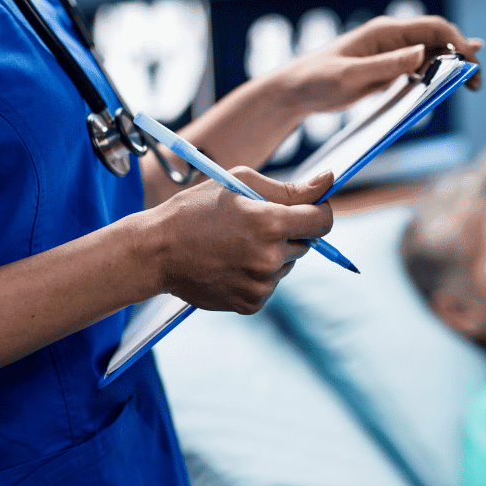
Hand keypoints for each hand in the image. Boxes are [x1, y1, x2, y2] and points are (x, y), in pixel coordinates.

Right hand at [149, 169, 334, 313]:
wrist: (157, 252)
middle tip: (253, 225)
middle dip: (289, 232)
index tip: (310, 207)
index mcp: (269, 223)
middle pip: (306, 244)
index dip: (319, 210)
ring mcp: (261, 285)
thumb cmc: (195, 210)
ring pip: (287, 265)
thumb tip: (329, 181)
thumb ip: (289, 188)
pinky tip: (230, 264)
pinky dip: (257, 275)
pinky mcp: (251, 304)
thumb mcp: (238, 184)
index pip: (322, 220)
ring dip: (272, 254)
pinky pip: (269, 285)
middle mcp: (269, 258)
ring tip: (235, 245)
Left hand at [266, 15, 483, 115]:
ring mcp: (390, 53)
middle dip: (462, 57)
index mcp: (384, 32)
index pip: (433, 28)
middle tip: (478, 83)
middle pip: (438, 39)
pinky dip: (438, 73)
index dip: (458, 43)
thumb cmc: (316, 80)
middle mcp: (391, 38)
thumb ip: (385, 66)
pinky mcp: (386, 68)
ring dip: (453, 67)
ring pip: (432, 53)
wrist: (295, 91)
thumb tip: (421, 53)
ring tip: (473, 86)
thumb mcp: (350, 76)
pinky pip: (419, 67)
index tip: (472, 64)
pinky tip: (453, 79)